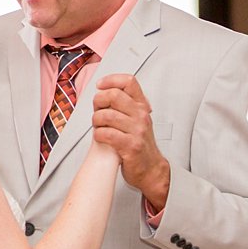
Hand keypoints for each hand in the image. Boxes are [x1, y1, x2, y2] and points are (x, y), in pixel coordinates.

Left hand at [91, 74, 170, 210]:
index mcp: (142, 106)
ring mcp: (137, 131)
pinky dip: (98, 134)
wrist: (150, 169)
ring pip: (106, 115)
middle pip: (114, 95)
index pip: (129, 81)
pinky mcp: (131, 146)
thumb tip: (101, 92)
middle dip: (98, 101)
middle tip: (97, 111)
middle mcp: (141, 115)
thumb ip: (123, 105)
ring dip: (96, 121)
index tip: (100, 85)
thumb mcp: (136, 119)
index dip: (111, 79)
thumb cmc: (138, 143)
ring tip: (98, 127)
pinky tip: (101, 137)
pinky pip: (106, 134)